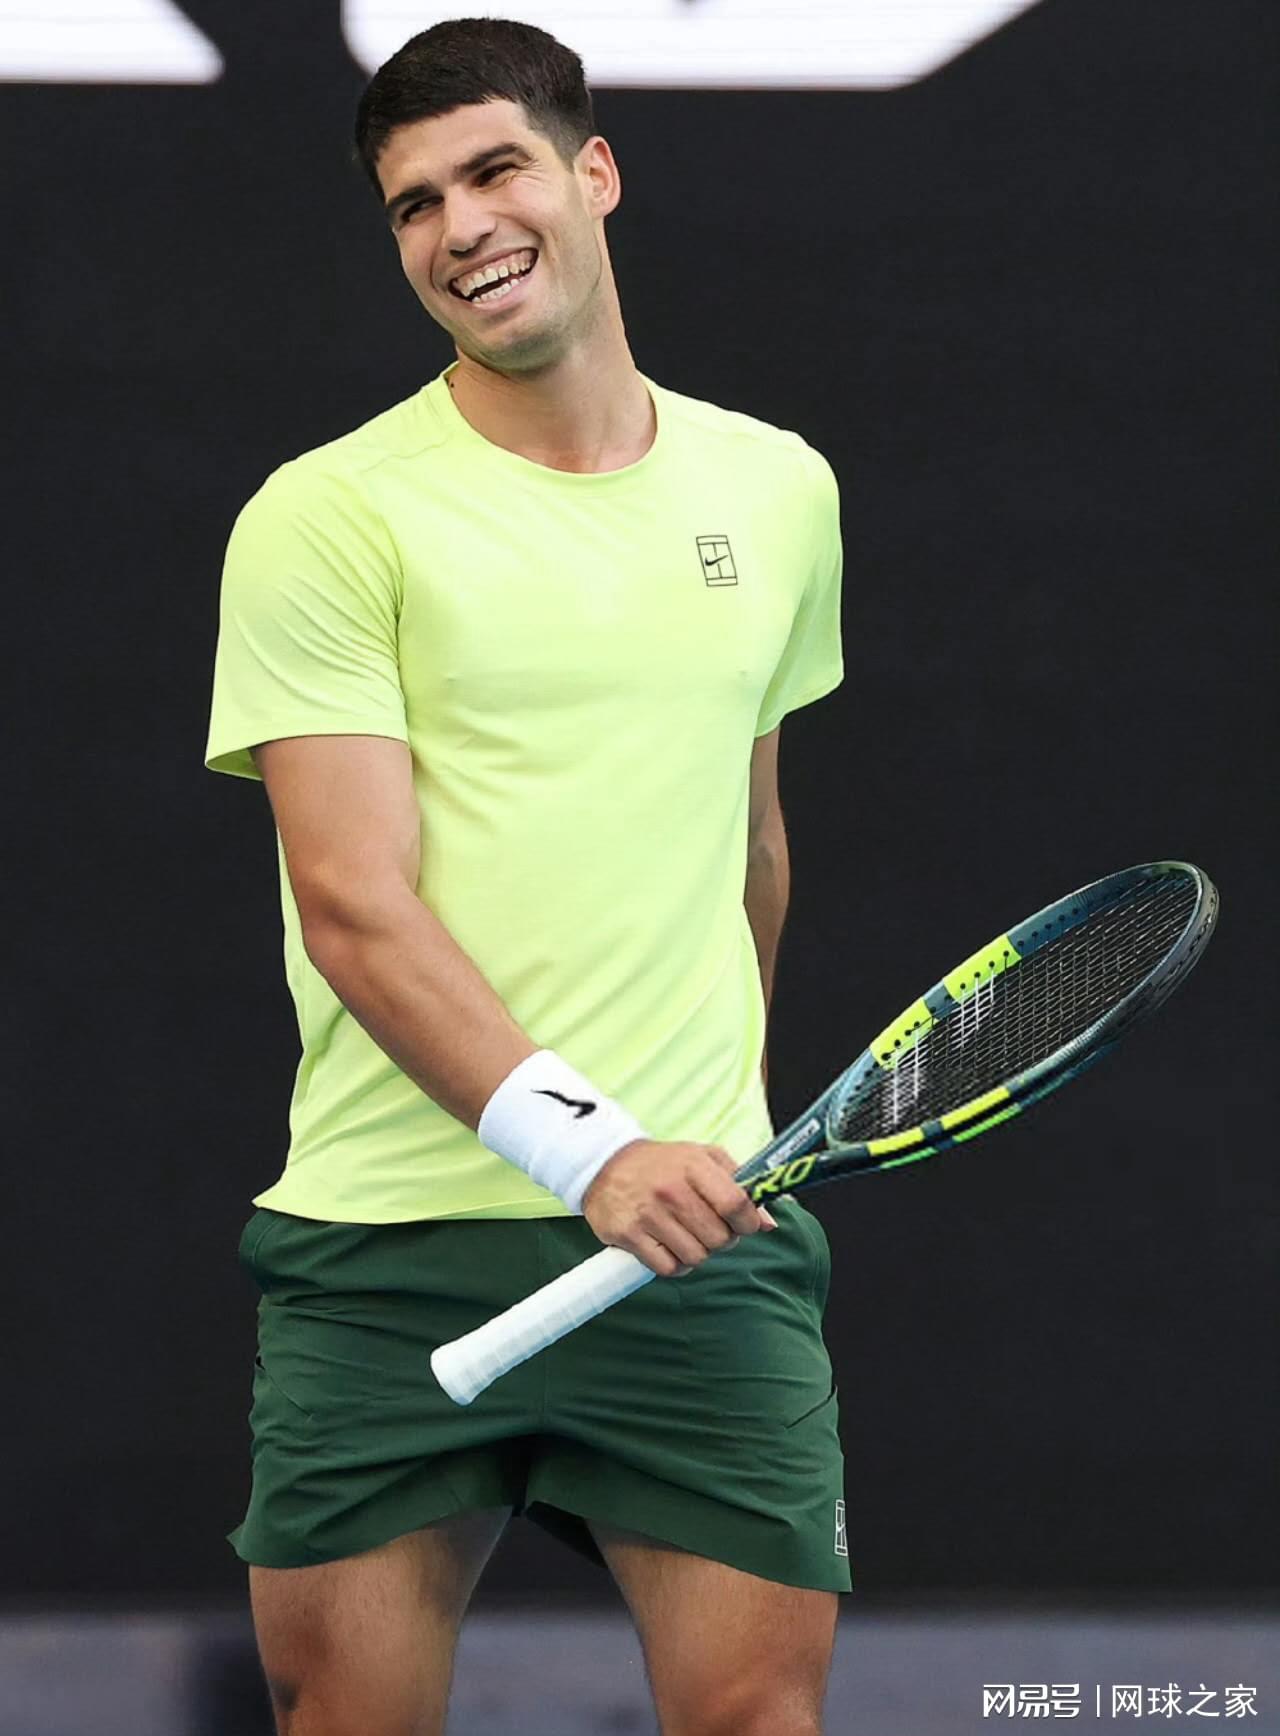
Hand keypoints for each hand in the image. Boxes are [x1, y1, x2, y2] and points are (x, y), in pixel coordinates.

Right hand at [582, 1139, 776, 1276]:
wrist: (604, 1163)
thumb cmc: (663, 1164)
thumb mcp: (703, 1160)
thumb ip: (740, 1186)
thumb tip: (769, 1224)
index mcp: (693, 1165)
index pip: (735, 1204)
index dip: (748, 1222)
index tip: (744, 1225)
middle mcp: (671, 1189)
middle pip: (719, 1238)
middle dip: (722, 1240)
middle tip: (709, 1228)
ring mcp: (648, 1213)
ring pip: (696, 1257)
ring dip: (697, 1253)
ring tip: (686, 1235)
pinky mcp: (628, 1235)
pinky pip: (668, 1268)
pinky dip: (674, 1264)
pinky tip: (668, 1246)